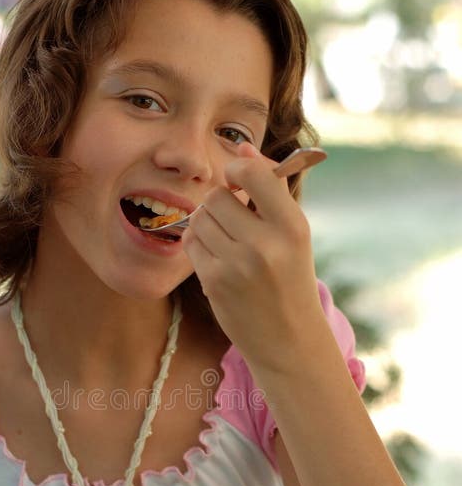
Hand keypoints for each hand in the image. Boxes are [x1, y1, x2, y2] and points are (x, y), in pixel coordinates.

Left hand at [183, 143, 325, 375]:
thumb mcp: (294, 234)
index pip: (253, 173)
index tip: (238, 181)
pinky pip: (191, 243)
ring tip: (225, 242)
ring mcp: (238, 265)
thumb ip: (270, 190)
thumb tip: (241, 145)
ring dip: (206, 224)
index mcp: (292, 226)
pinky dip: (198, 245)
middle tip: (232, 221)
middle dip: (219, 203)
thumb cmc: (290, 280)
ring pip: (200, 218)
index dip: (238, 168)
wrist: (289, 340)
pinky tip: (216, 258)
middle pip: (217, 196)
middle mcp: (266, 244)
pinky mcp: (215, 282)